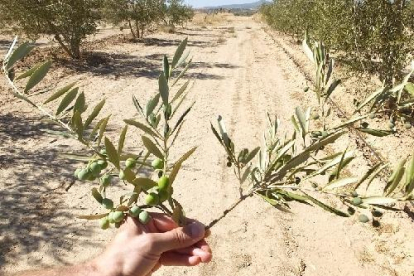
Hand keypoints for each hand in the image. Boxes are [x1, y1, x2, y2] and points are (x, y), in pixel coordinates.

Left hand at [92, 213, 211, 275]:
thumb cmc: (125, 257)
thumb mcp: (152, 244)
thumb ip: (177, 237)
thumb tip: (199, 229)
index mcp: (145, 219)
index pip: (174, 221)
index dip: (190, 228)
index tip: (206, 234)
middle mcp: (150, 230)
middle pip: (177, 235)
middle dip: (193, 243)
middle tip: (208, 252)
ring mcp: (152, 245)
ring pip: (176, 247)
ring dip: (191, 253)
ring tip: (206, 258)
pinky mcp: (153, 259)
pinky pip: (172, 257)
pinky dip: (183, 259)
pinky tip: (194, 261)